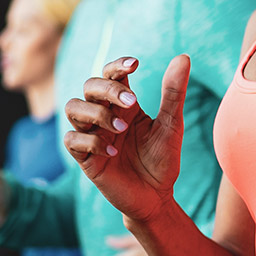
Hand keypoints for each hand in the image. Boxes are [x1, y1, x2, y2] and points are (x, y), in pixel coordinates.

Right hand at [64, 55, 189, 223]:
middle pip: (89, 85)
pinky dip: (90, 141)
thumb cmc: (163, 160)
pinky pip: (72, 140)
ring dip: (96, 113)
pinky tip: (113, 152)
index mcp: (123, 105)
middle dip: (107, 89)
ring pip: (73, 107)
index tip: (135, 65)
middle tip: (132, 102)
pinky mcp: (86, 159)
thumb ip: (174, 93)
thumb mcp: (172, 125)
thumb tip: (183, 57)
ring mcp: (92, 135)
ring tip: (121, 128)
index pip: (111, 74)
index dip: (117, 65)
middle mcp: (104, 115)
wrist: (156, 198)